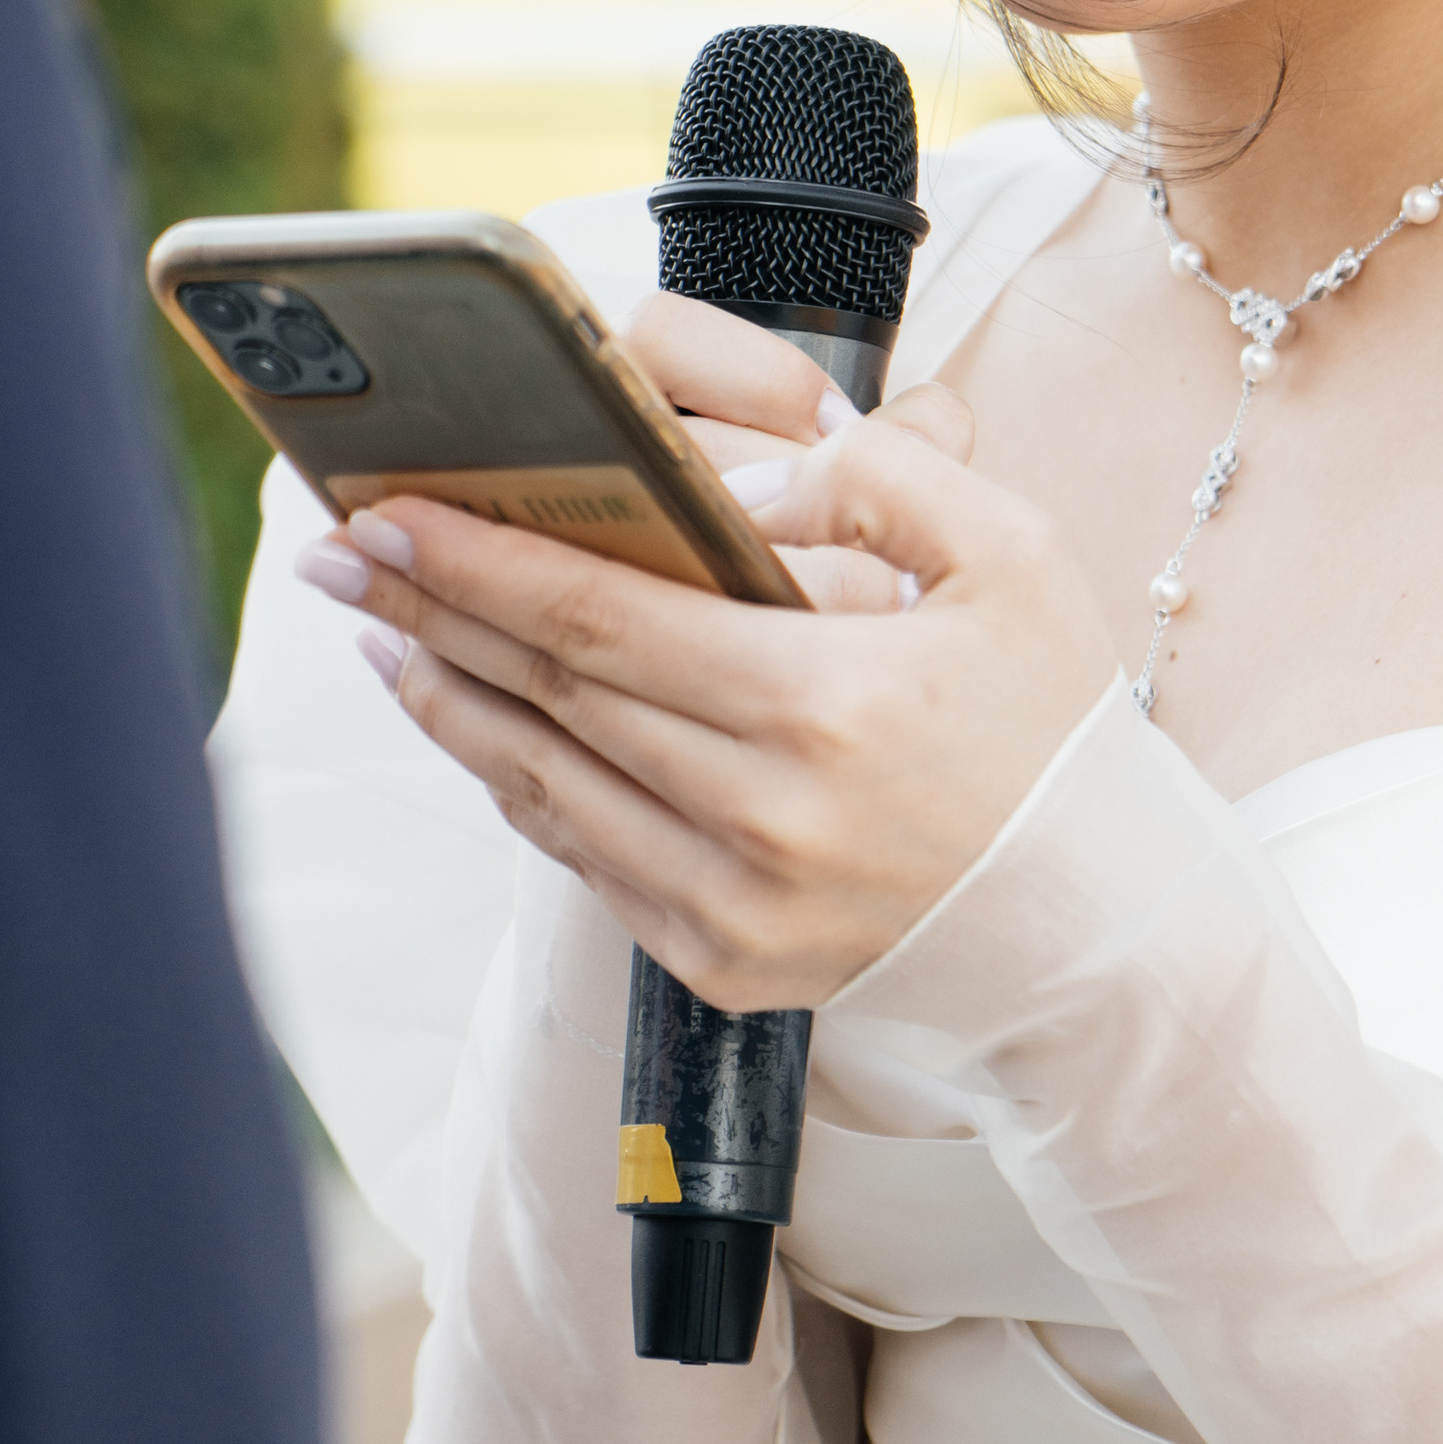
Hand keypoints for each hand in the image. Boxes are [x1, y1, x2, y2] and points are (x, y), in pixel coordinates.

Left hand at [292, 402, 1117, 1008]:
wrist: (1100, 922)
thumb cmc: (1056, 726)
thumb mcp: (1016, 559)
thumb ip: (885, 482)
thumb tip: (743, 482)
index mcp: (831, 702)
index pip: (608, 616)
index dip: (483, 562)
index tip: (392, 512)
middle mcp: (768, 814)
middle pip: (554, 693)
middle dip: (432, 613)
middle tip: (342, 552)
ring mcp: (739, 903)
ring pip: (547, 784)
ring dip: (449, 702)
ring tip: (384, 632)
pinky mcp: (726, 961)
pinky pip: (587, 859)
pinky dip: (517, 784)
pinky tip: (480, 722)